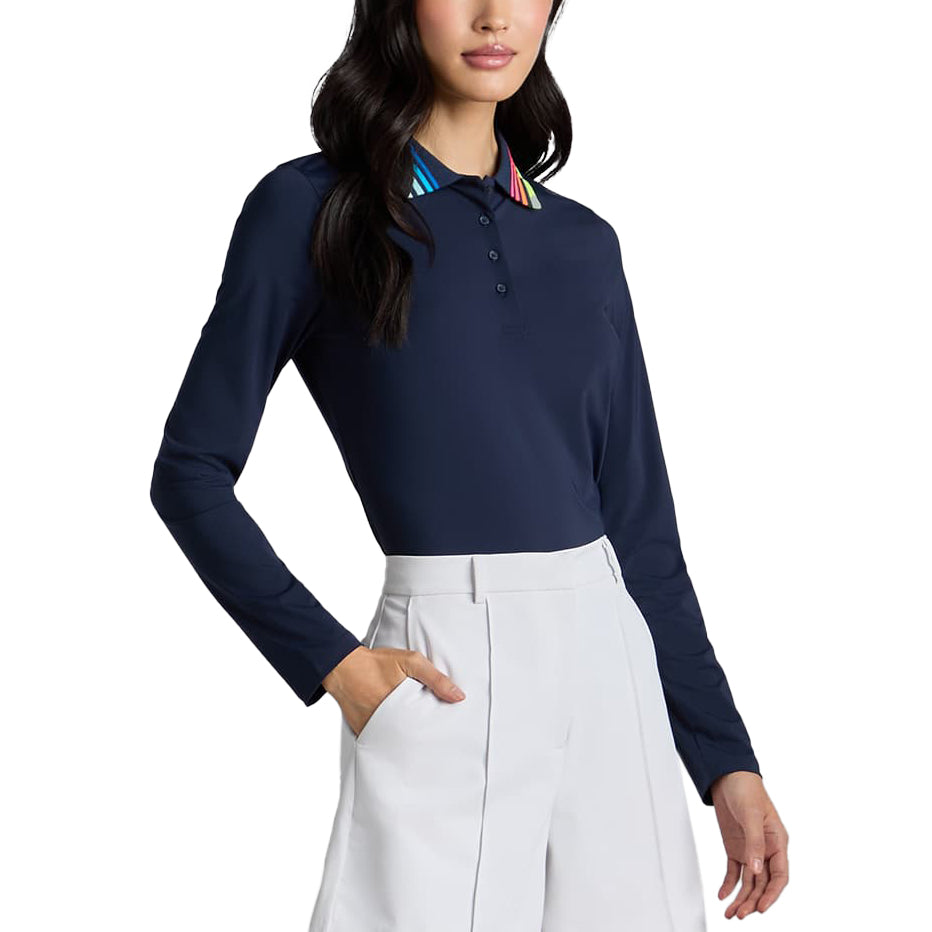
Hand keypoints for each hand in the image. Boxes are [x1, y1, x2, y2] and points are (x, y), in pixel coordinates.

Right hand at [322, 645, 465, 736]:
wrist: (343, 666)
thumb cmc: (377, 662)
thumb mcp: (411, 662)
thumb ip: (435, 678)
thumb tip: (459, 697)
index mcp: (402, 708)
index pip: (426, 728)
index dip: (438, 730)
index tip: (448, 732)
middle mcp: (387, 724)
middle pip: (412, 739)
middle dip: (424, 740)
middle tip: (438, 743)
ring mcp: (373, 730)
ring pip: (396, 743)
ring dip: (406, 741)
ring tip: (420, 743)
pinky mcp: (363, 732)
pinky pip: (380, 741)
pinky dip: (389, 739)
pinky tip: (398, 737)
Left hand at [710, 771, 788, 918]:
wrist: (727, 776)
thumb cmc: (746, 790)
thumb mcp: (751, 815)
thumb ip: (755, 842)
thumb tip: (756, 869)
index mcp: (777, 842)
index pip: (779, 875)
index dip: (772, 894)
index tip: (761, 907)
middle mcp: (766, 850)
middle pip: (763, 882)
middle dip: (753, 900)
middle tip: (740, 914)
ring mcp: (750, 850)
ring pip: (749, 881)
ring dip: (740, 897)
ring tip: (731, 913)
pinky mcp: (736, 848)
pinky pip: (734, 871)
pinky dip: (729, 884)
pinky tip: (723, 895)